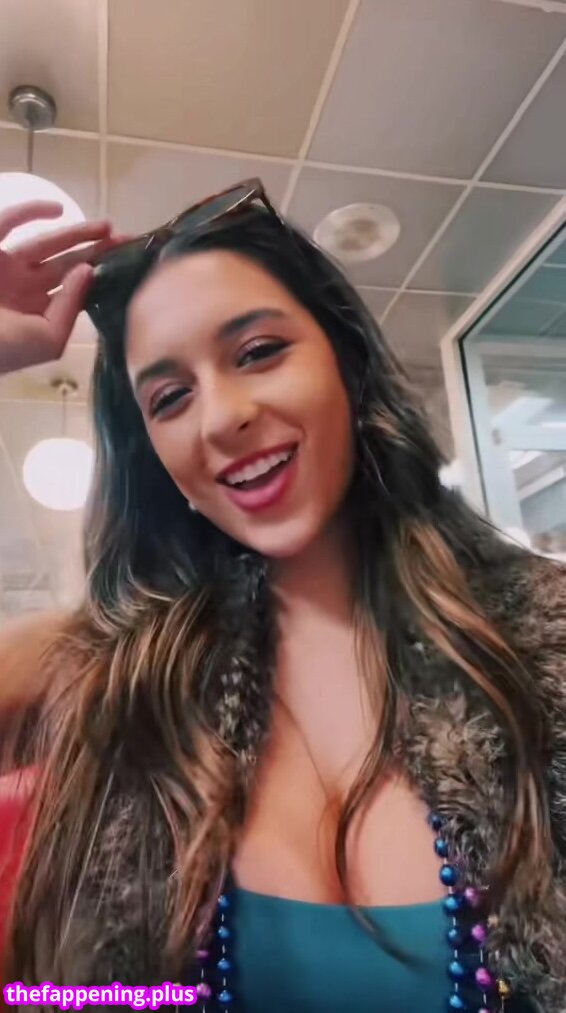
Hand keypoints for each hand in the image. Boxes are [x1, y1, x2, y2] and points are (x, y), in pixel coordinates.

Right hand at [0, 201, 119, 375]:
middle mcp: (23, 287)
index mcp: (36, 312)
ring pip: (46, 242)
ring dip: (76, 232)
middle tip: (125, 239)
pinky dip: (31, 211)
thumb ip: (70, 308)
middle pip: (66, 264)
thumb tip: (88, 272)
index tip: (126, 263)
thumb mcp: (47, 340)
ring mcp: (5, 266)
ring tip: (106, 226)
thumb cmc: (3, 349)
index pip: (72, 289)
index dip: (98, 275)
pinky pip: (8, 221)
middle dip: (95, 251)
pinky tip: (57, 210)